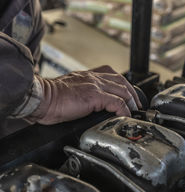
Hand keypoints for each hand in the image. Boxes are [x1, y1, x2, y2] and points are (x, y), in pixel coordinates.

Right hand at [27, 65, 141, 124]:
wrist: (41, 98)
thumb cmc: (51, 98)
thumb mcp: (71, 91)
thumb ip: (83, 94)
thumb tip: (90, 105)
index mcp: (87, 76)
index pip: (111, 75)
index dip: (123, 85)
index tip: (127, 95)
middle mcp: (93, 77)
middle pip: (121, 81)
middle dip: (132, 93)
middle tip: (136, 104)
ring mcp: (94, 85)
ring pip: (122, 90)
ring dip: (131, 101)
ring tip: (134, 111)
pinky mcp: (94, 95)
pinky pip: (117, 102)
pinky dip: (124, 110)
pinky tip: (126, 116)